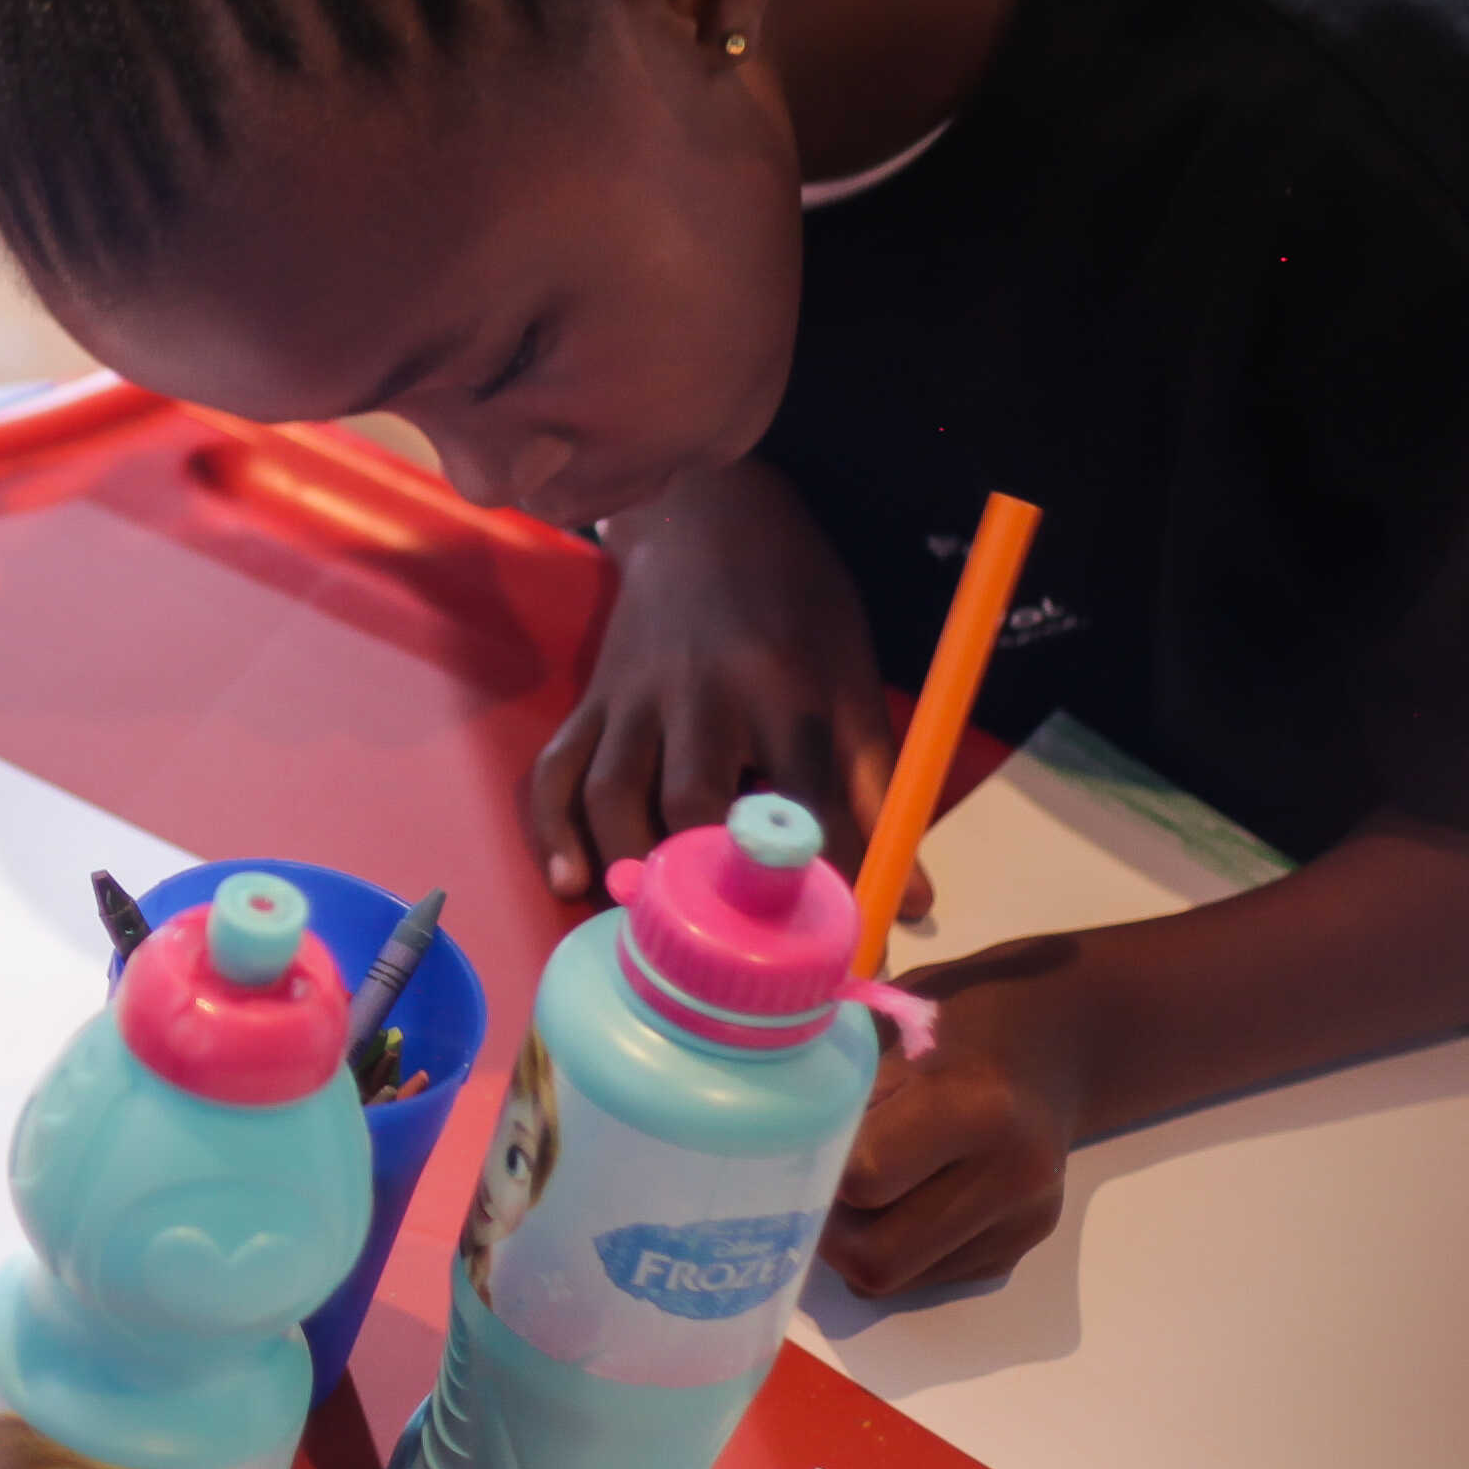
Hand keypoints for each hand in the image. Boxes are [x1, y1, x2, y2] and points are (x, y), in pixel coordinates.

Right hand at [526, 459, 908, 909]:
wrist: (708, 515)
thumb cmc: (795, 605)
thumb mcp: (852, 679)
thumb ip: (878, 790)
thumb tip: (914, 898)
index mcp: (785, 688)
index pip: (807, 802)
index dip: (823, 884)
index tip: (839, 953)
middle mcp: (702, 694)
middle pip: (696, 800)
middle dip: (710, 883)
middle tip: (730, 953)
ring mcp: (634, 697)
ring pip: (615, 793)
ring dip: (631, 868)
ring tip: (654, 929)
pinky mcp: (588, 701)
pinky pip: (554, 772)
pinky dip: (554, 831)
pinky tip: (571, 881)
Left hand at [823, 955, 1098, 1299]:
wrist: (1062, 1039)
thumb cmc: (962, 1015)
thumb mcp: (896, 1019)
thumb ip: (841, 1080)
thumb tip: (764, 1133)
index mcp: (978, 1107)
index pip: (863, 1180)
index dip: (814, 1168)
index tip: (792, 1144)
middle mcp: (1011, 1176)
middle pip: (877, 1257)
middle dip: (828, 1231)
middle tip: (810, 1184)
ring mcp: (1023, 1220)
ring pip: (898, 1280)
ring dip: (857, 1245)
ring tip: (853, 1187)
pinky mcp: (1021, 1245)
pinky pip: (928, 1278)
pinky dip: (896, 1247)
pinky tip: (901, 1194)